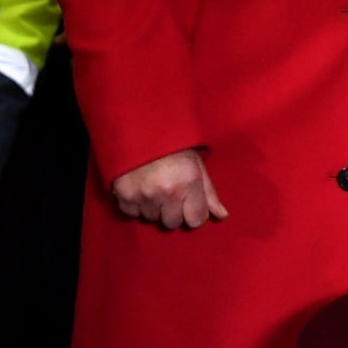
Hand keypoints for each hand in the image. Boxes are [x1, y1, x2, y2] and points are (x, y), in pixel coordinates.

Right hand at [112, 149, 227, 229]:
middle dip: (171, 211)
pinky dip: (135, 204)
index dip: (193, 212)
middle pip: (173, 223)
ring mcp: (144, 195)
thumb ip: (208, 191)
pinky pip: (132, 213)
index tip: (188, 202)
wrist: (136, 124)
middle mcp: (167, 192)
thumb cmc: (172, 141)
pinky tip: (138, 186)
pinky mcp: (124, 196)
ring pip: (152, 218)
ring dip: (152, 207)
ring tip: (151, 185)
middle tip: (167, 191)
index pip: (196, 220)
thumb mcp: (195, 161)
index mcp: (189, 182)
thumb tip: (222, 216)